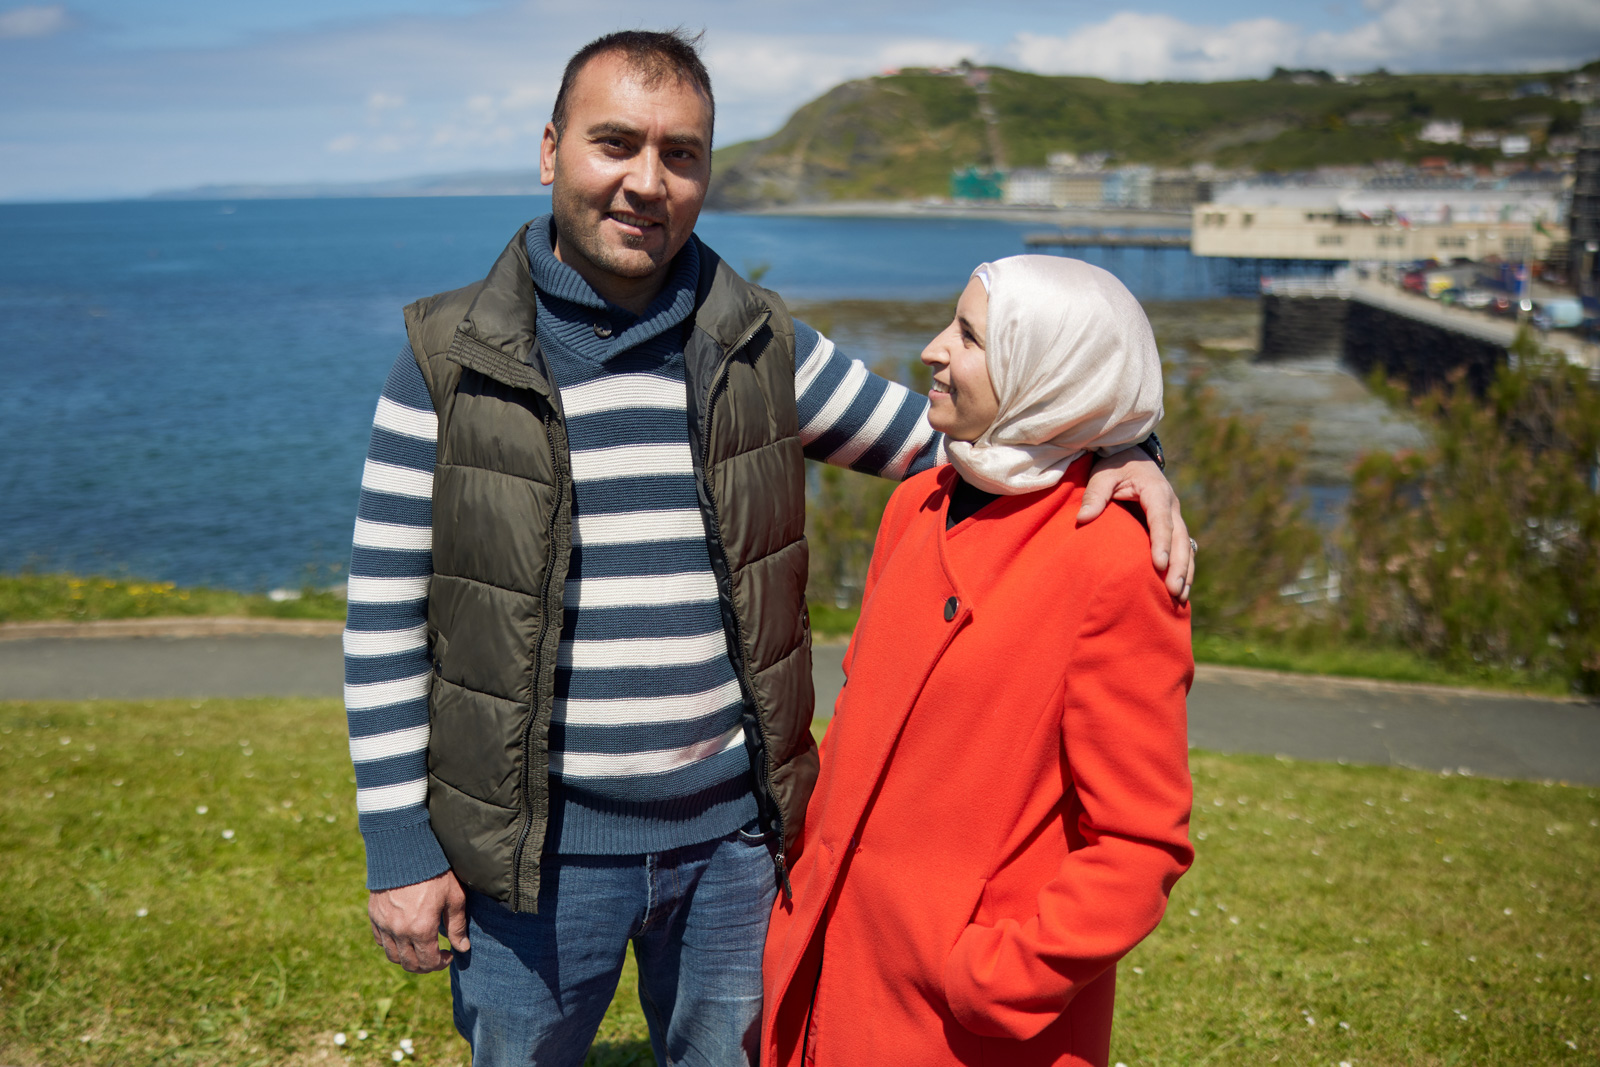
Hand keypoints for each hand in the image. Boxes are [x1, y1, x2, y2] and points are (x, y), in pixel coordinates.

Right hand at [368, 870, 469, 972]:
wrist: (405, 849)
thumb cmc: (435, 872)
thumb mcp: (453, 897)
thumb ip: (457, 926)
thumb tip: (462, 948)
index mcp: (421, 929)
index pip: (428, 962)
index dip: (441, 964)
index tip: (449, 955)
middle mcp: (400, 931)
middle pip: (409, 964)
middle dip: (425, 966)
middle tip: (435, 957)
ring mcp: (384, 925)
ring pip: (393, 956)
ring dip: (407, 958)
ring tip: (420, 949)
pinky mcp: (374, 916)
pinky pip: (381, 941)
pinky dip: (392, 945)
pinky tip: (404, 937)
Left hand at [1078, 450, 1193, 601]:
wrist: (1130, 455)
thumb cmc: (1114, 466)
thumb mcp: (1102, 475)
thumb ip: (1094, 495)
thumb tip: (1083, 519)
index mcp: (1156, 492)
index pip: (1161, 521)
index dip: (1162, 543)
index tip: (1159, 566)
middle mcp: (1170, 505)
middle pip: (1179, 538)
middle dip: (1178, 565)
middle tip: (1173, 590)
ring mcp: (1174, 516)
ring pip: (1185, 546)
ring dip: (1185, 571)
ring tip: (1180, 597)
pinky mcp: (1171, 526)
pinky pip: (1182, 549)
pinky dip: (1184, 568)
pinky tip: (1180, 590)